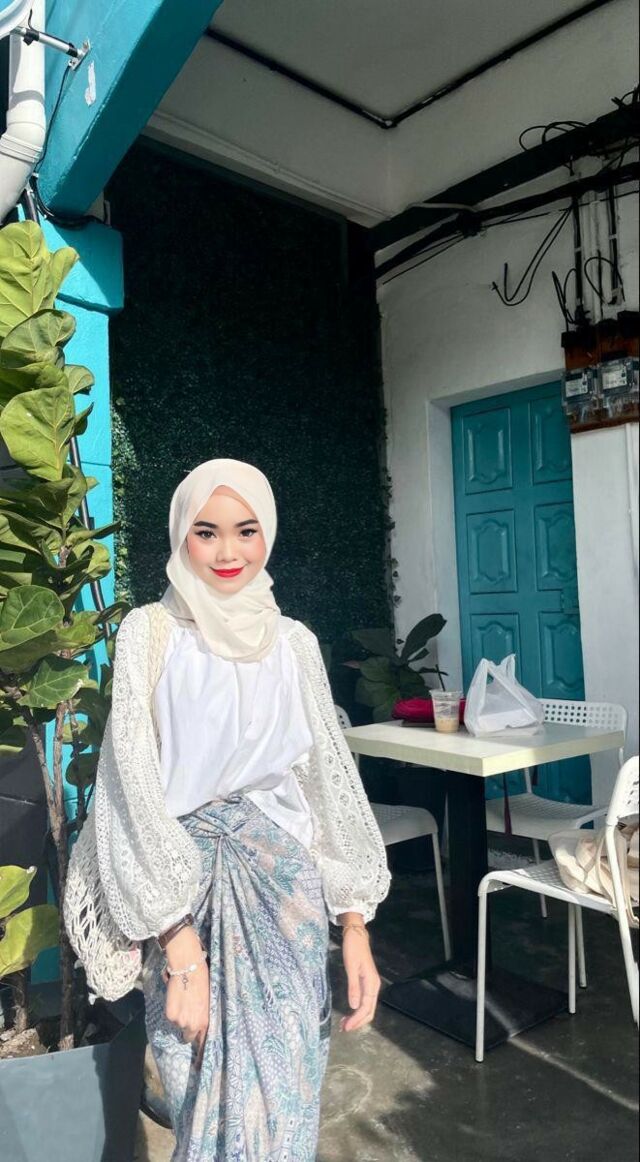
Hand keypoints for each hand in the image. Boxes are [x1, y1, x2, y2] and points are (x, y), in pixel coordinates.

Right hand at [163, 927, 208, 1056]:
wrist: (188, 968)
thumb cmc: (203, 981)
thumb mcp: (209, 1002)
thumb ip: (205, 1017)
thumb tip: (201, 1028)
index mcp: (206, 1022)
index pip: (203, 1045)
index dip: (201, 1058)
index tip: (198, 1068)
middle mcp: (193, 1025)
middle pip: (188, 1037)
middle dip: (188, 1028)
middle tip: (189, 1013)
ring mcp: (180, 1021)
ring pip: (179, 1025)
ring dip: (180, 1017)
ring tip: (185, 1000)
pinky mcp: (170, 1014)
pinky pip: (171, 1018)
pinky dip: (173, 1011)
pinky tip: (177, 998)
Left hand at [340, 926, 380, 1032]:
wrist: (356, 935)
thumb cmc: (353, 949)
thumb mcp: (351, 967)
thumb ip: (353, 987)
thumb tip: (354, 1006)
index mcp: (371, 983)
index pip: (366, 1008)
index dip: (356, 1019)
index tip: (346, 1027)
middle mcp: (374, 986)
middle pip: (369, 1011)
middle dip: (358, 1022)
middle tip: (344, 1028)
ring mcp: (371, 985)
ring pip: (367, 1008)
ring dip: (357, 1018)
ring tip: (344, 1023)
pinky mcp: (366, 983)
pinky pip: (364, 1001)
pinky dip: (357, 1010)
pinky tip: (349, 1012)